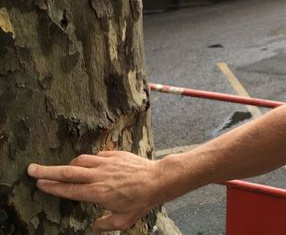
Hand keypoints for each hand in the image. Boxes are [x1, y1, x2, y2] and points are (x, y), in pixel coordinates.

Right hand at [28, 151, 163, 231]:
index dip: (52, 187)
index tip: (40, 184)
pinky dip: (88, 160)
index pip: (68, 190)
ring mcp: (107, 163)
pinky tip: (89, 165)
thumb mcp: (124, 220)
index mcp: (97, 193)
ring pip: (80, 161)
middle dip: (47, 171)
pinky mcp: (115, 155)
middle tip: (32, 169)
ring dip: (69, 165)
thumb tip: (94, 225)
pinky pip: (96, 156)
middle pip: (67, 172)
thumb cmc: (142, 201)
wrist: (159, 180)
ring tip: (63, 169)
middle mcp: (99, 176)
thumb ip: (105, 224)